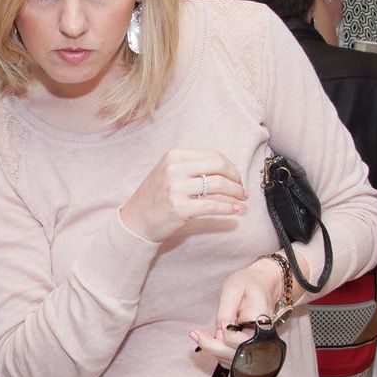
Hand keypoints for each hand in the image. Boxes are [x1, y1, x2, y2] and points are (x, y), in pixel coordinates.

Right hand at [120, 149, 245, 242]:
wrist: (135, 221)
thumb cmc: (154, 198)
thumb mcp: (167, 173)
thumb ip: (191, 167)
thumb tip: (226, 170)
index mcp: (173, 156)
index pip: (212, 155)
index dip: (230, 166)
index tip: (236, 176)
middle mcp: (174, 169)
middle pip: (218, 166)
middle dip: (236, 177)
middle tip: (242, 188)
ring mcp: (176, 189)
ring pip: (218, 185)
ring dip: (235, 193)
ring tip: (241, 200)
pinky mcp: (180, 208)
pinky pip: (212, 205)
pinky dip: (227, 208)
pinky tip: (234, 210)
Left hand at [188, 254, 305, 363]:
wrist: (262, 285)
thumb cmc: (247, 284)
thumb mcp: (233, 289)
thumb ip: (225, 312)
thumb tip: (220, 334)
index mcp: (262, 323)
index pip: (241, 341)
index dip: (225, 335)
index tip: (218, 324)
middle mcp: (263, 339)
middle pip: (236, 356)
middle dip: (212, 347)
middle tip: (195, 334)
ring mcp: (258, 346)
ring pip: (233, 361)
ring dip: (214, 351)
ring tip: (199, 335)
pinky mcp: (251, 349)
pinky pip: (233, 359)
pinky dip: (219, 353)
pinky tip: (210, 340)